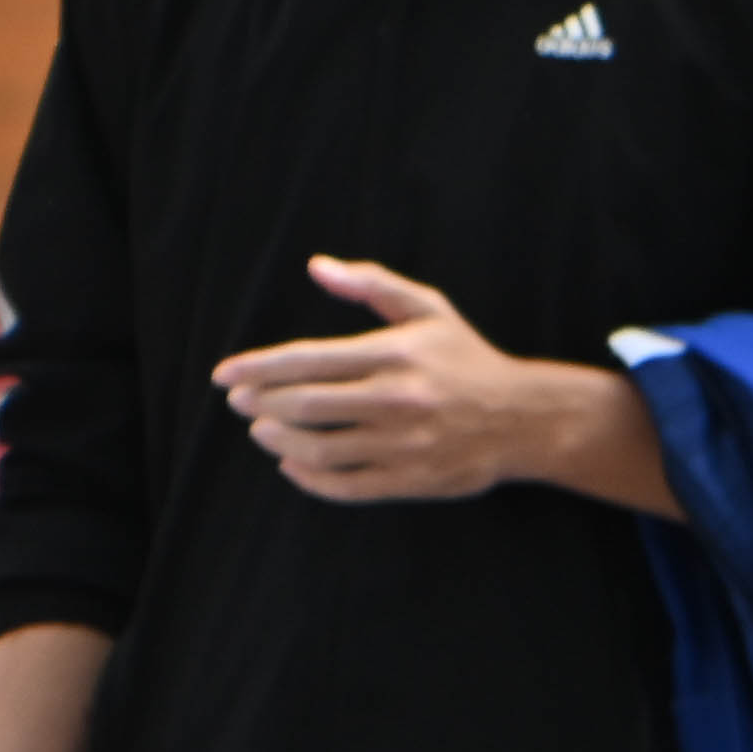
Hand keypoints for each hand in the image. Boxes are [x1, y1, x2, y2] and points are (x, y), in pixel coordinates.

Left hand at [215, 256, 606, 504]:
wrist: (528, 419)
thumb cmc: (467, 359)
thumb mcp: (428, 310)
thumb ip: (372, 284)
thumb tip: (317, 266)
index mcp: (393, 354)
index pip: (305, 359)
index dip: (256, 368)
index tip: (224, 376)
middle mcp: (396, 399)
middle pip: (304, 405)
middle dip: (260, 404)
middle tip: (239, 402)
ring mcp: (404, 444)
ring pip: (319, 449)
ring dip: (278, 441)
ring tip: (261, 431)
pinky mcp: (412, 479)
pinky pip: (346, 485)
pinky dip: (309, 478)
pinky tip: (292, 465)